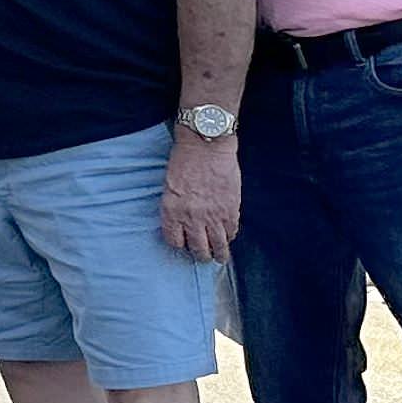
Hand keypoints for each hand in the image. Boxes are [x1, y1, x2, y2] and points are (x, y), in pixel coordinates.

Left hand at [160, 131, 240, 260]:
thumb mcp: (170, 185)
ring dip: (219, 254)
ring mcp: (213, 216)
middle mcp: (192, 217)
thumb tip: (183, 222)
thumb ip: (176, 206)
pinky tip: (228, 238)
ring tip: (219, 257)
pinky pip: (232, 232)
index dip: (179, 245)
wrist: (206, 145)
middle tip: (204, 257)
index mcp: (172, 211)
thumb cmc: (184, 160)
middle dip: (201, 255)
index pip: (174, 240)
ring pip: (218, 245)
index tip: (183, 245)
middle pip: (198, 248)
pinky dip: (230, 237)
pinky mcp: (231, 210)